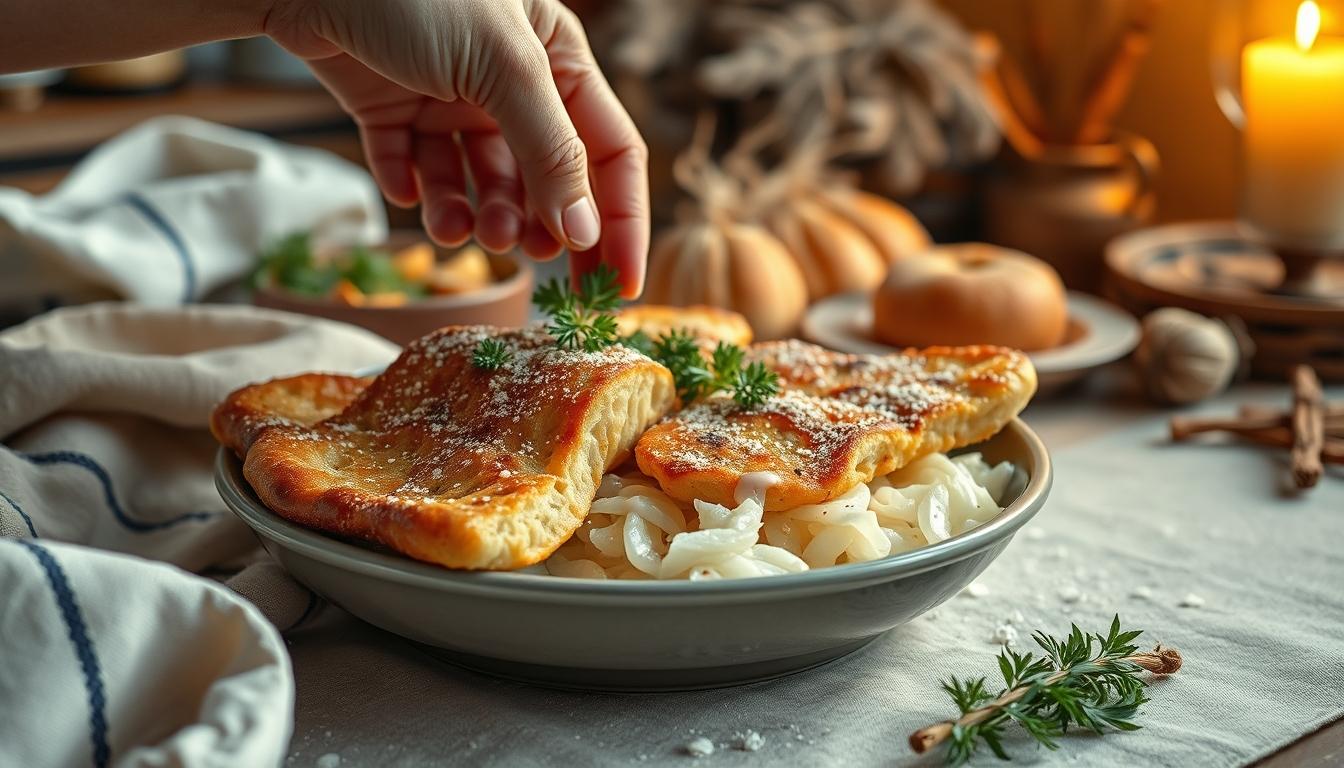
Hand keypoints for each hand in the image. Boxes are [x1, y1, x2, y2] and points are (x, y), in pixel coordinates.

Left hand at [265, 0, 648, 295]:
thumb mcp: (503, 69)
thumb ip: (550, 152)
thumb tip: (584, 234)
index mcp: (558, 58)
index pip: (611, 153)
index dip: (621, 221)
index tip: (620, 288)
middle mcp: (512, 81)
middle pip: (550, 177)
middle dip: (542, 226)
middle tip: (536, 271)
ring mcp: (452, 96)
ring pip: (482, 180)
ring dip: (479, 214)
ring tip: (465, 233)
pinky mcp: (394, 108)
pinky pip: (415, 168)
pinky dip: (416, 191)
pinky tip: (409, 195)